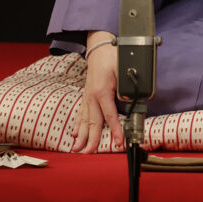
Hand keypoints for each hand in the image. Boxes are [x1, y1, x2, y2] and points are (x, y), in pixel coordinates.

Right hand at [72, 31, 123, 153]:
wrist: (99, 48)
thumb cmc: (111, 57)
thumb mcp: (122, 68)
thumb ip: (125, 85)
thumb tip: (127, 98)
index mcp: (102, 91)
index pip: (110, 116)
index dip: (115, 130)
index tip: (119, 142)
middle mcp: (92, 97)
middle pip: (93, 122)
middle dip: (91, 140)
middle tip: (89, 153)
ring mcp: (87, 97)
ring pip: (84, 120)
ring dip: (81, 136)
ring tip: (77, 149)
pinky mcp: (86, 96)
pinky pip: (80, 113)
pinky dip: (78, 124)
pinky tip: (75, 134)